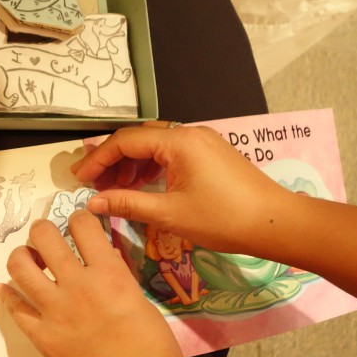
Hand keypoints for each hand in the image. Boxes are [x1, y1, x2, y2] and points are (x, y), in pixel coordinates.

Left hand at [0, 212, 194, 356]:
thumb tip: (101, 261)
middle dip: (42, 231)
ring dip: (21, 257)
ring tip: (27, 261)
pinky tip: (5, 289)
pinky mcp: (41, 336)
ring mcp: (54, 311)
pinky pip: (13, 307)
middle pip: (44, 237)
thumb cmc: (155, 350)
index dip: (78, 219)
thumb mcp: (141, 301)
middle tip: (45, 239)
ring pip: (19, 266)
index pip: (82, 225)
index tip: (77, 225)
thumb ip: (117, 277)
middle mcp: (77, 285)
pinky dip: (6, 294)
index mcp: (109, 274)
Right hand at [71, 121, 290, 253]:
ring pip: (154, 145)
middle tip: (91, 183)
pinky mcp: (210, 154)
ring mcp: (202, 142)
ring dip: (130, 164)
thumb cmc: (223, 219)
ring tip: (114, 188)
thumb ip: (127, 204)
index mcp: (178, 142)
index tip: (79, 179)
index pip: (125, 141)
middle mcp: (189, 133)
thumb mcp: (170, 214)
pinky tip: (142, 186)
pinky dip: (150, 167)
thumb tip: (92, 203)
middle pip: (138, 138)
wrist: (277, 224)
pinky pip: (170, 152)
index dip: (98, 159)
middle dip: (111, 160)